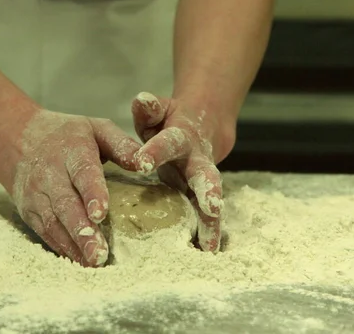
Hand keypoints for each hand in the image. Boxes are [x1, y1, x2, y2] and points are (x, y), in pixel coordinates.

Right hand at [0, 108, 140, 266]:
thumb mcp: (96, 128)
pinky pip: (44, 231)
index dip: (91, 193)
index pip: (82, 172)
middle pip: (66, 204)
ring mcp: (36, 193)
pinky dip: (61, 248)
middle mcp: (50, 173)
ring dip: (73, 244)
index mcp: (72, 150)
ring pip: (53, 222)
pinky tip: (79, 261)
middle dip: (82, 231)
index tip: (100, 214)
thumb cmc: (67, 135)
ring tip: (93, 263)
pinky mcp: (28, 210)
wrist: (17, 137)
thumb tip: (146, 164)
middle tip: (99, 254)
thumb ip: (122, 145)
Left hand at [131, 92, 225, 252]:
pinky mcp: (202, 197)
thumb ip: (149, 108)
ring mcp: (202, 181)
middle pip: (206, 175)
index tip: (141, 162)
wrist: (201, 127)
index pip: (168, 142)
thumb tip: (141, 99)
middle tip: (212, 205)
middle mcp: (196, 160)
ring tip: (210, 244)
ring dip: (212, 221)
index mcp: (180, 138)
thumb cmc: (169, 121)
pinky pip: (207, 217)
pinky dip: (208, 234)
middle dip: (209, 190)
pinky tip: (204, 254)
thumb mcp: (158, 110)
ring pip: (211, 201)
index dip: (155, 151)